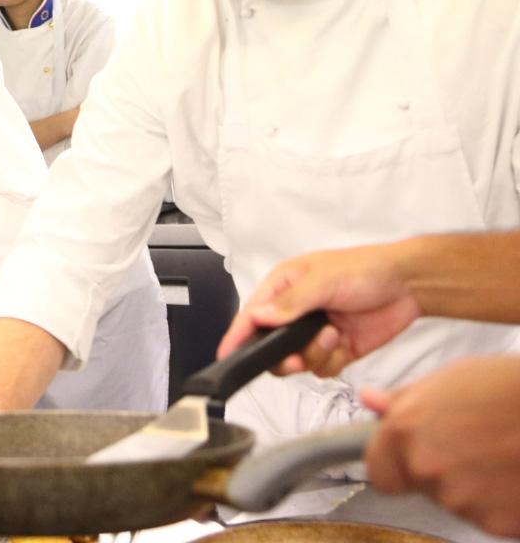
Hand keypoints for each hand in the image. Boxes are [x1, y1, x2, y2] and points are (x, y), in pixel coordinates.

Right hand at [217, 243, 420, 376]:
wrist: (410, 285)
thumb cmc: (367, 268)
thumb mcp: (323, 280)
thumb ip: (290, 302)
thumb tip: (259, 316)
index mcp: (283, 287)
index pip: (252, 315)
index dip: (237, 335)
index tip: (226, 354)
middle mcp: (295, 312)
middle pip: (270, 346)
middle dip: (282, 356)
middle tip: (294, 358)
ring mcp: (315, 332)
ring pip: (297, 361)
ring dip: (314, 354)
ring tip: (334, 336)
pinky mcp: (336, 349)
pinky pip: (322, 368)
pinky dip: (332, 361)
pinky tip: (345, 343)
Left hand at [361, 356, 519, 537]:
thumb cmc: (511, 388)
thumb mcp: (451, 379)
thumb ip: (405, 399)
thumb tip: (370, 401)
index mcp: (404, 431)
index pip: (379, 473)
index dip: (396, 465)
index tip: (412, 456)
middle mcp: (426, 469)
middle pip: (420, 487)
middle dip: (438, 472)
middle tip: (471, 447)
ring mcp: (462, 500)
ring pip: (457, 502)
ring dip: (474, 486)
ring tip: (501, 454)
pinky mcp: (498, 524)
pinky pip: (491, 517)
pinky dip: (502, 503)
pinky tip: (515, 473)